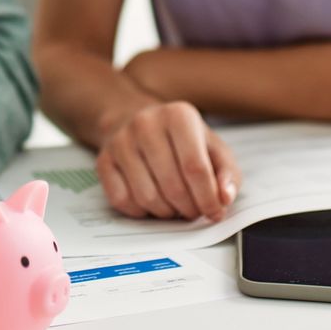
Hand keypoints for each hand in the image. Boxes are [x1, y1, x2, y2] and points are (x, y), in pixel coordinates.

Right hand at [95, 96, 241, 221]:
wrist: (137, 120)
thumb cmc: (181, 139)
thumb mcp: (212, 147)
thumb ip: (227, 173)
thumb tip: (224, 198)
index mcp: (179, 116)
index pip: (195, 167)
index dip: (208, 198)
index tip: (215, 213)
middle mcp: (146, 124)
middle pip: (172, 186)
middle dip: (188, 209)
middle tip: (194, 211)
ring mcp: (121, 141)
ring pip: (147, 197)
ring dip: (166, 213)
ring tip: (175, 207)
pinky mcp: (103, 159)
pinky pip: (122, 200)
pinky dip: (141, 212)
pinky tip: (152, 203)